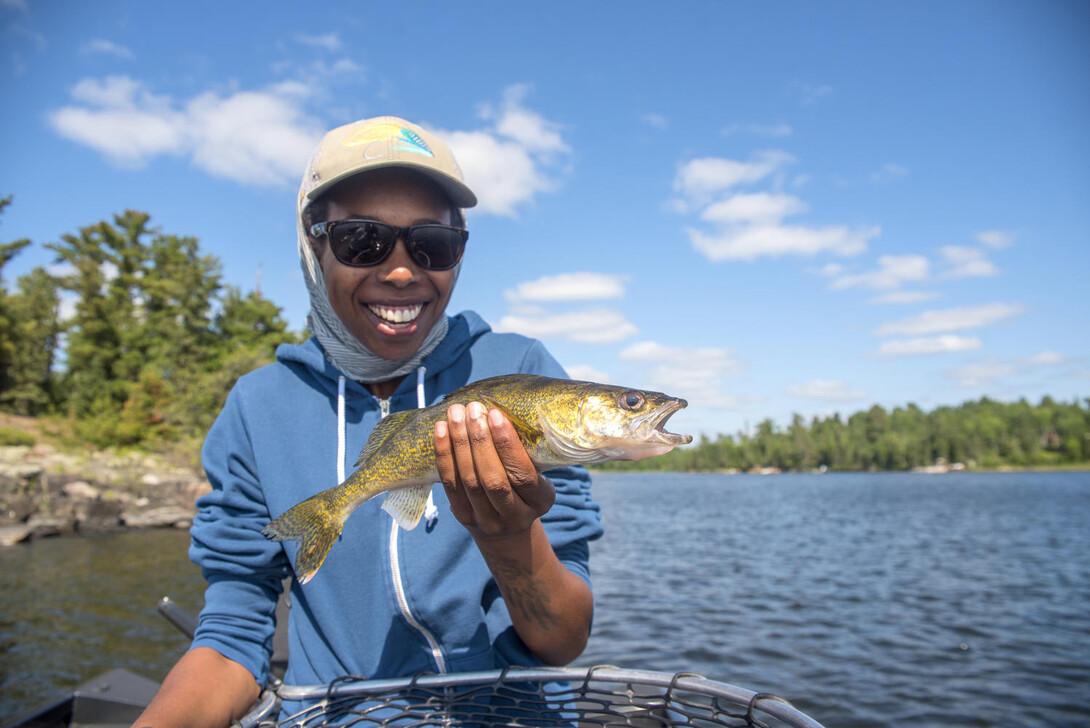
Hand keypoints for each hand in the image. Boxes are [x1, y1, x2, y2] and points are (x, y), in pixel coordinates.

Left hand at [434, 401, 555, 540]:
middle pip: (493, 479)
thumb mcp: (537, 475)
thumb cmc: (524, 489)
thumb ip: (525, 453)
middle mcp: (515, 516)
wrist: (508, 531)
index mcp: (540, 501)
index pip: (523, 475)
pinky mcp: (464, 518)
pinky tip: (441, 431)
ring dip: (460, 443)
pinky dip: (444, 455)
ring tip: (456, 414)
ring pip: (469, 482)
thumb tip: (499, 412)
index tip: (495, 414)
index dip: (508, 445)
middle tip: (472, 409)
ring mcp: (488, 520)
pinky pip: (450, 485)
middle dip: (480, 440)